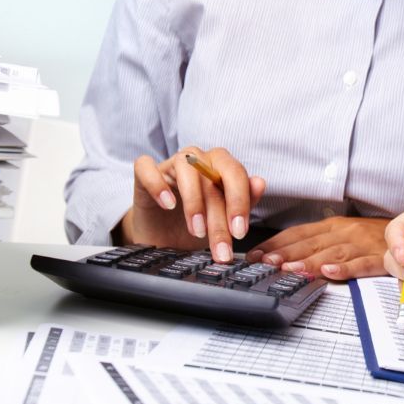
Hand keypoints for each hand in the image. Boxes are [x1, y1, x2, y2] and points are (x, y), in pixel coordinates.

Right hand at [121, 146, 264, 262]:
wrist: (161, 237)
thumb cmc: (195, 225)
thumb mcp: (223, 220)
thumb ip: (244, 203)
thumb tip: (260, 183)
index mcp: (220, 167)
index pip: (236, 173)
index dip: (240, 202)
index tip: (239, 233)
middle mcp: (198, 160)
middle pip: (213, 173)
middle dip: (220, 213)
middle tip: (221, 244)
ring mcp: (170, 164)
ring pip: (186, 167)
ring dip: (194, 201)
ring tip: (197, 231)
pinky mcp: (144, 174)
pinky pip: (146, 167)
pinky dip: (158, 184)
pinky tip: (168, 205)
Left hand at [245, 217, 389, 280]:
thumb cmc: (371, 237)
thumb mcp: (342, 233)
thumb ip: (317, 241)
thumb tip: (282, 254)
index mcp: (332, 225)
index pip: (297, 233)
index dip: (275, 243)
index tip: (254, 256)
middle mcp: (344, 231)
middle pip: (310, 243)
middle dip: (286, 253)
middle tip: (266, 264)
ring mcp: (361, 244)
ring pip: (331, 253)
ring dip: (309, 262)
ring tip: (290, 270)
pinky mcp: (378, 258)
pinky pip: (360, 264)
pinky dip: (344, 269)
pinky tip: (329, 273)